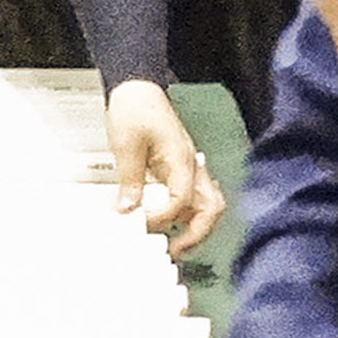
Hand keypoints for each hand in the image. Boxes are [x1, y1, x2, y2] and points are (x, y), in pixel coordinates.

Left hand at [103, 80, 219, 252]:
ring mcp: (190, 167)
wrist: (138, 88)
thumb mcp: (126, 145)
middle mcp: (192, 165)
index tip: (143, 222)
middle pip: (211, 207)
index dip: (164, 216)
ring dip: (195, 225)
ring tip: (175, 242)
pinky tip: (168, 222)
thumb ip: (131, 179)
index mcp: (181, 158)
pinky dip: (187, 214)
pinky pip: (194, 197)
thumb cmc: (136, 107)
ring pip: (208, 204)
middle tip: (175, 249)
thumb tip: (129, 208)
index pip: (183, 199)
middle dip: (197, 232)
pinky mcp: (182, 169)